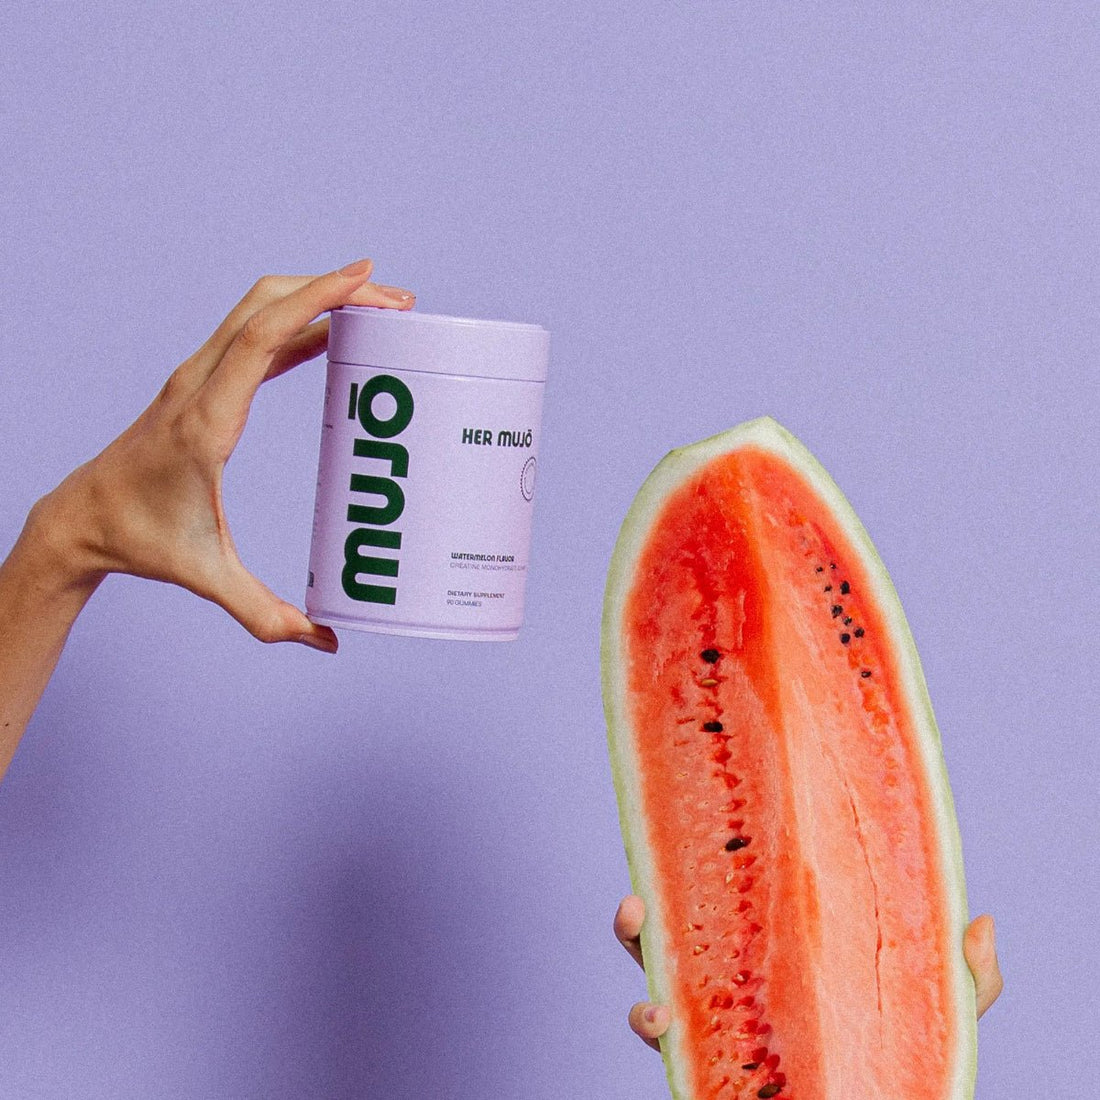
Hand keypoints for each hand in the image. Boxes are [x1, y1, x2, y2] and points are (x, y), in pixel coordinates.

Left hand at [32, 260, 412, 652]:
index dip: (318, 299)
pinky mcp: (203, 382)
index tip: (366, 279)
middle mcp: (200, 383)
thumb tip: (328, 641)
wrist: (81, 518)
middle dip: (335, 290)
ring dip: (318, 297)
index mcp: (207, 419)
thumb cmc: (143, 540)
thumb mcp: (207, 577)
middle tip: (396, 300)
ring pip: (261, 309)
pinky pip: (256, 336)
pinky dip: (300, 323)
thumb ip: (266, 614)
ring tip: (378, 309)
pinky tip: (335, 335)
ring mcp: (198, 376)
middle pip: (268, 304)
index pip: (263, 336)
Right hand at [613, 893, 1002, 1051]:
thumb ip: (961, 974)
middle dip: (638, 923)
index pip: (726, 908)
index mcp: (768, 957)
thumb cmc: (900, 1056)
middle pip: (671, 946)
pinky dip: (654, 1033)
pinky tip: (663, 1022)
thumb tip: (980, 919)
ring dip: (637, 983)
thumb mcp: (934, 1011)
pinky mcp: (714, 1072)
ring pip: (656, 996)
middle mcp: (733, 988)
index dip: (700, 875)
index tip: (686, 837)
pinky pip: (672, 1055)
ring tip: (645, 980)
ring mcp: (720, 1031)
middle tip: (633, 904)